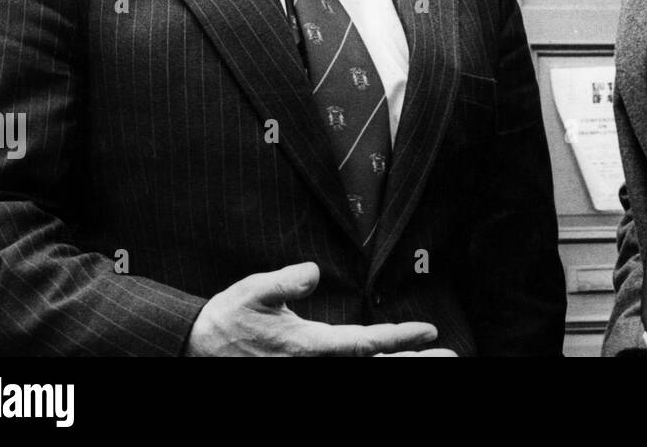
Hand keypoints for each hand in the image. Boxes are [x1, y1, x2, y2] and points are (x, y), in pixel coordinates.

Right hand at [182, 261, 441, 355]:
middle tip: (449, 357)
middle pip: (374, 367)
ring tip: (432, 362)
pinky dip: (374, 367)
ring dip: (397, 367)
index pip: (363, 344)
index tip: (429, 332)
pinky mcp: (304, 373)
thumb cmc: (228, 320)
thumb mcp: (253, 292)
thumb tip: (313, 273)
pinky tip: (390, 363)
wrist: (197, 350)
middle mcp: (315, 366)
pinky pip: (347, 375)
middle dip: (412, 363)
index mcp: (308, 346)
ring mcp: (310, 375)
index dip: (398, 338)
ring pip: (364, 375)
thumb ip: (284, 283)